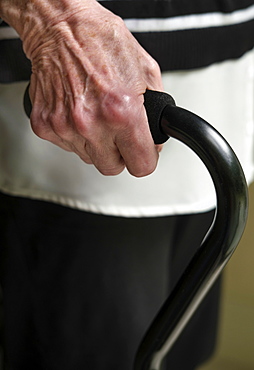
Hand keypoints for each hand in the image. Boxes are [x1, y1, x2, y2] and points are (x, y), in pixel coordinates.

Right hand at [0, 0, 162, 175]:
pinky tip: (78, 111)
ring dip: (96, 143)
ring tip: (96, 114)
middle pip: (112, 168)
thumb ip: (156, 112)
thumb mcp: (146, 72)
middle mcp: (91, 123)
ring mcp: (65, 126)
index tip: (142, 154)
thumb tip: (154, 139)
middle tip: (118, 134)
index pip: (141, 165)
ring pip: (89, 158)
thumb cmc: (101, 41)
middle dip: (119, 154)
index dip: (144, 160)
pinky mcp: (45, 125)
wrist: (62, 26)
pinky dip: (75, 134)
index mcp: (121, 112)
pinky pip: (67, 146)